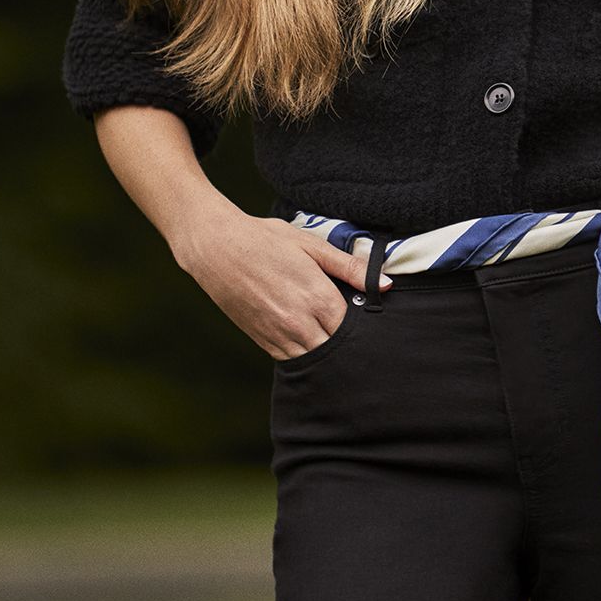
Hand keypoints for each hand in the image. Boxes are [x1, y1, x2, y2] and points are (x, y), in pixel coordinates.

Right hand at [171, 201, 382, 359]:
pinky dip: (305, 355)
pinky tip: (312, 342)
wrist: (216, 248)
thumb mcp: (312, 245)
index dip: (364, 326)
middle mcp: (300, 323)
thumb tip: (385, 285)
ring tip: (336, 341)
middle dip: (348, 345)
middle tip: (359, 337)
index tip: (371, 321)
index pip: (354, 328)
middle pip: (337, 349)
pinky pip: (291, 360)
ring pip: (315, 359)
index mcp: (317, 298)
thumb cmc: (265, 240)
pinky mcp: (262, 341)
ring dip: (327, 353)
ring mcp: (279, 335)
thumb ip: (350, 267)